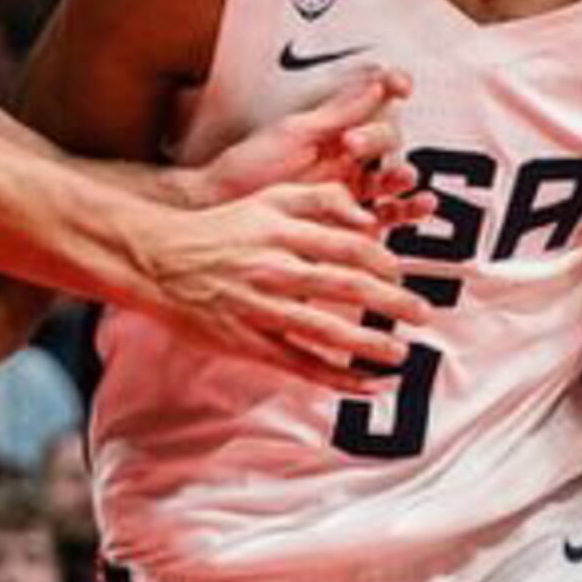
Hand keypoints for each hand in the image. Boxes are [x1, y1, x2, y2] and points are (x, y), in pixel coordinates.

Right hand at [129, 180, 428, 379]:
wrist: (159, 260)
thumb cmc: (221, 228)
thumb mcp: (269, 197)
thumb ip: (321, 200)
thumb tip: (368, 217)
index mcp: (285, 231)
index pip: (353, 246)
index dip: (386, 261)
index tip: (400, 273)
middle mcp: (277, 269)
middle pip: (349, 287)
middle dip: (394, 303)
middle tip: (423, 314)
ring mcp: (262, 309)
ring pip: (328, 331)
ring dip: (371, 344)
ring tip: (401, 353)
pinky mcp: (248, 342)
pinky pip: (301, 365)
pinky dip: (338, 378)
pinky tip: (368, 384)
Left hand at [186, 66, 430, 228]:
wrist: (221, 208)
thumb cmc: (246, 170)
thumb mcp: (293, 133)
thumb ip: (337, 112)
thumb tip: (373, 83)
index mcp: (333, 128)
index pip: (374, 100)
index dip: (392, 88)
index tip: (399, 85)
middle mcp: (346, 155)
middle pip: (386, 138)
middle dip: (377, 137)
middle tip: (352, 143)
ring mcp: (350, 187)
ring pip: (392, 176)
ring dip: (403, 174)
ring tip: (402, 177)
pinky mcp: (351, 219)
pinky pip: (387, 213)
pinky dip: (405, 209)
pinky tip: (413, 205)